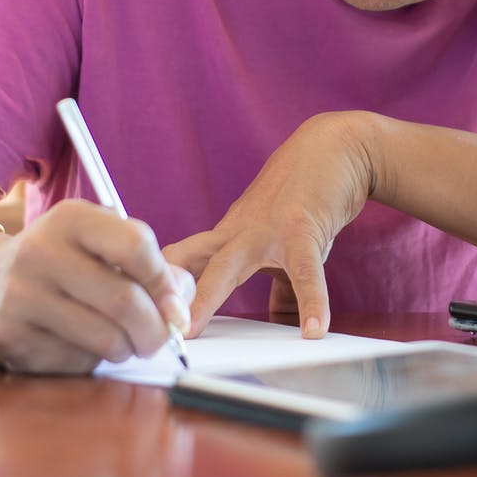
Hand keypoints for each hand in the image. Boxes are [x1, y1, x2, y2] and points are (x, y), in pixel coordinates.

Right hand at [0, 199, 195, 373]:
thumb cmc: (56, 263)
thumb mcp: (96, 243)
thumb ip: (148, 265)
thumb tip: (182, 303)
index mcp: (70, 219)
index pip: (137, 247)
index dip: (165, 283)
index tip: (174, 305)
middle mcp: (41, 252)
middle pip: (126, 301)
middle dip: (154, 329)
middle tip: (158, 339)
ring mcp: (21, 296)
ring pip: (106, 339)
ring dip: (125, 349)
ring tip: (120, 341)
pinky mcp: (10, 337)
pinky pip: (76, 361)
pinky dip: (90, 360)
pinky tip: (77, 344)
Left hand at [163, 112, 377, 338]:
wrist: (336, 147)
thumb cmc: (307, 196)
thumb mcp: (285, 240)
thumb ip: (281, 285)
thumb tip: (283, 327)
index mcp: (230, 234)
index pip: (184, 262)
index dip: (160, 286)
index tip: (140, 316)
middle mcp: (239, 230)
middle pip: (189, 261)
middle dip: (163, 291)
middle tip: (141, 323)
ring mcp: (267, 229)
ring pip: (227, 265)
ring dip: (206, 295)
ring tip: (192, 329)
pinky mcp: (303, 230)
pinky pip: (305, 272)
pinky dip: (311, 302)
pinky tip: (314, 330)